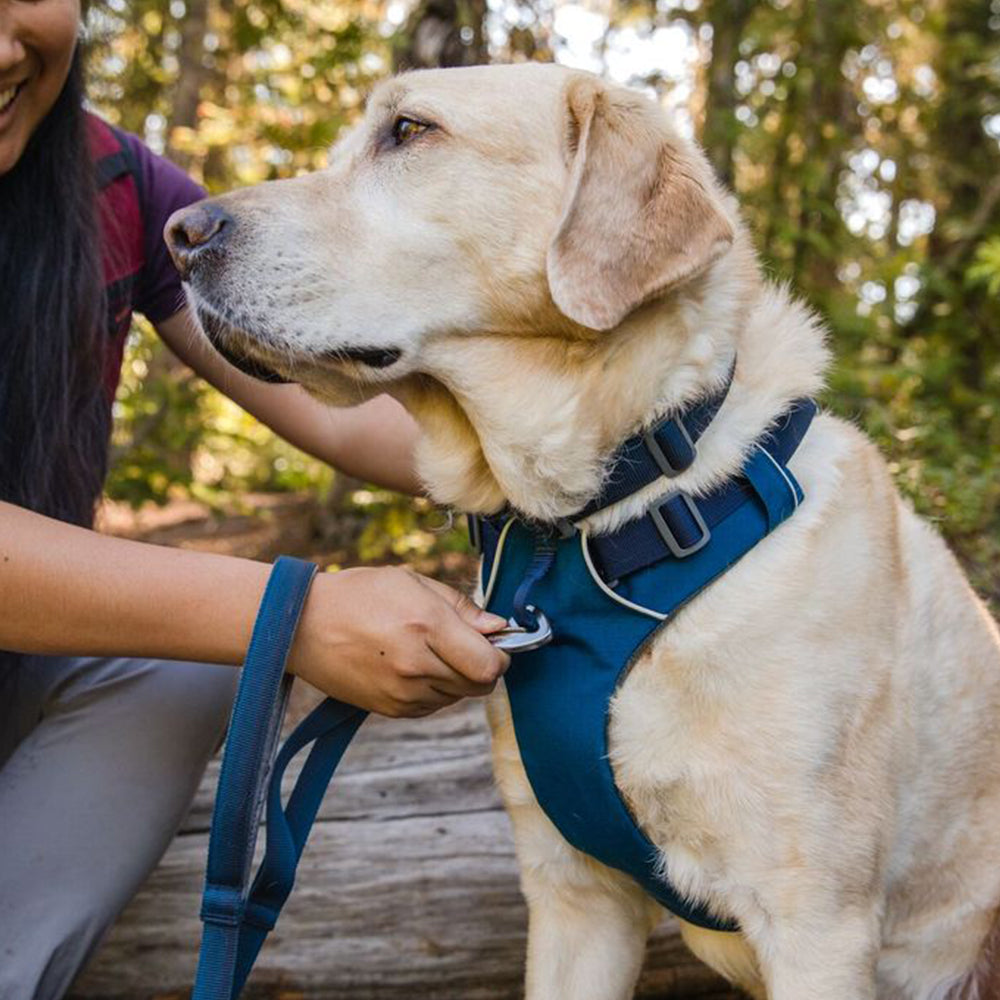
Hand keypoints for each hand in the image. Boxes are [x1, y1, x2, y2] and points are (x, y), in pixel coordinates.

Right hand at [287, 566, 509, 716]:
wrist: (303, 625)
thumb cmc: (361, 594)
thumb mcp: (413, 582)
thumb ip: (461, 607)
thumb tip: (499, 628)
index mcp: (427, 626)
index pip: (491, 665)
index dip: (501, 654)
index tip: (492, 641)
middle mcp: (417, 665)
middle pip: (480, 685)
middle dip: (481, 666)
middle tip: (460, 643)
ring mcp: (403, 693)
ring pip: (458, 697)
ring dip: (456, 678)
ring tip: (427, 650)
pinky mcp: (391, 709)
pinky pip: (433, 706)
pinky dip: (434, 690)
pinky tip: (412, 665)